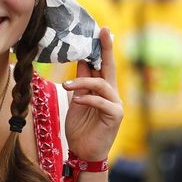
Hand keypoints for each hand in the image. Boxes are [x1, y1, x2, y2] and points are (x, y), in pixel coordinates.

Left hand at [63, 27, 122, 160]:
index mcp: (102, 88)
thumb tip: (80, 61)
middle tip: (103, 31)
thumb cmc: (81, 127)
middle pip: (109, 67)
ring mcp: (115, 104)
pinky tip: (77, 101)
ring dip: (82, 83)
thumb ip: (81, 83)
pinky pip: (102, 102)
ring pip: (101, 84)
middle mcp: (111, 93)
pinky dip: (88, 99)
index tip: (100, 30)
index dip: (101, 48)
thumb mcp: (77, 100)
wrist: (83, 151)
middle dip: (106, 49)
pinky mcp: (115, 116)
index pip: (102, 64)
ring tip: (66, 86)